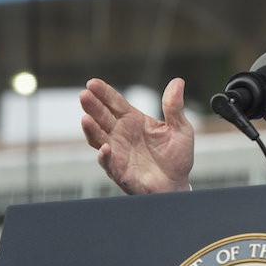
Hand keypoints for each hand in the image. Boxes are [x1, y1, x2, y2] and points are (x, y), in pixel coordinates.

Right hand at [80, 78, 193, 194]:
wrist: (176, 184)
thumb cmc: (177, 156)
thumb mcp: (180, 128)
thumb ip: (174, 106)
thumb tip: (178, 81)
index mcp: (134, 120)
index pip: (115, 103)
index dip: (104, 93)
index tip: (92, 83)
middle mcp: (121, 134)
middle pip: (102, 117)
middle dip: (92, 106)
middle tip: (84, 95)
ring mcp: (117, 152)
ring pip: (98, 138)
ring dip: (91, 129)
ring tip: (85, 119)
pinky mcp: (119, 171)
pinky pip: (108, 163)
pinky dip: (105, 156)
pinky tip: (105, 148)